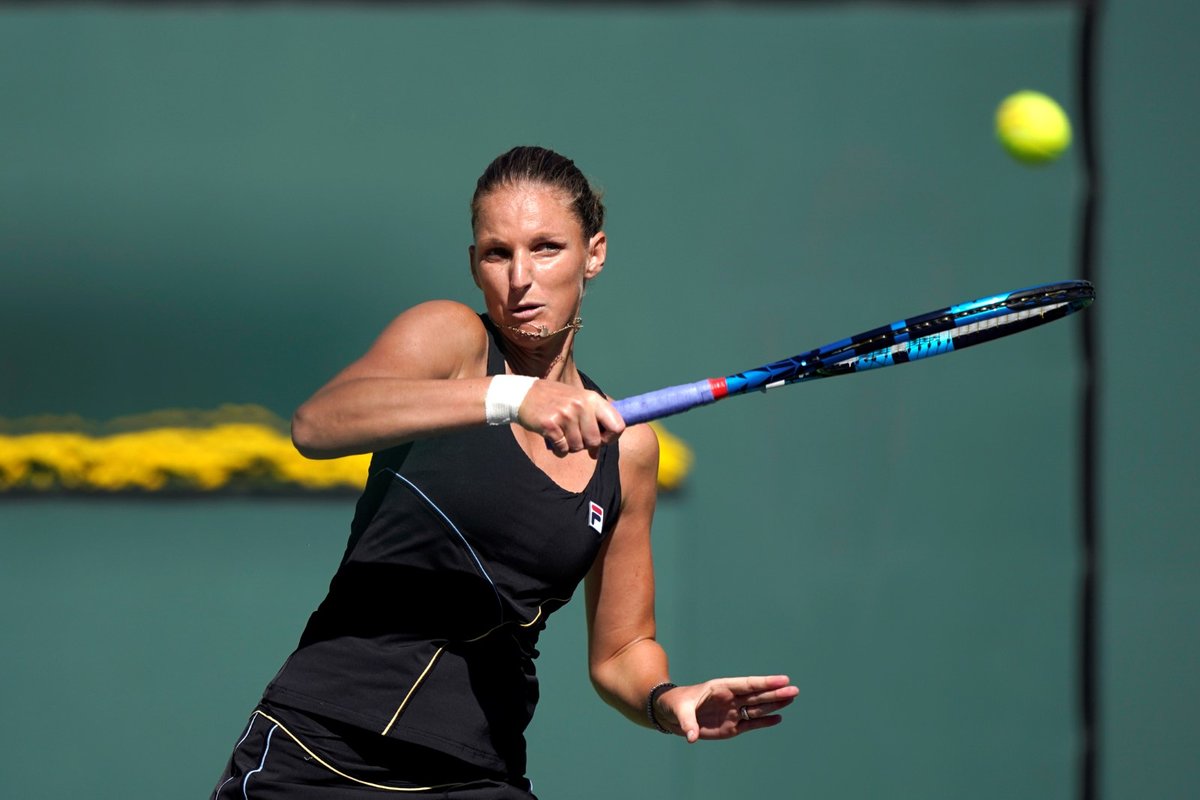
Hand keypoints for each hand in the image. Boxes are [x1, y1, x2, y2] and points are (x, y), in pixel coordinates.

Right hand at [518, 380, 625, 457]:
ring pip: (578, 447)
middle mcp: (581, 405)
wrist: (524, 394)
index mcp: (592, 398)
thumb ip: (594, 422)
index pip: (618, 425)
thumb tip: (598, 452)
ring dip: (570, 446)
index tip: (601, 439)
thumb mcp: (579, 401)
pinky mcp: (550, 425)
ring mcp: (565, 414)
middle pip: (595, 441)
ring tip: (562, 433)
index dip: (611, 438)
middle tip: (575, 436)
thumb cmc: (555, 400)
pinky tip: (553, 438)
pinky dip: (559, 449)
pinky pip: (562, 449)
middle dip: (586, 445)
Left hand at [657, 675, 798, 742]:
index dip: (765, 682)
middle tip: (794, 690)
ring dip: (774, 704)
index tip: (783, 679)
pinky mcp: (731, 726)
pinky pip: (750, 723)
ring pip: (757, 708)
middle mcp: (730, 698)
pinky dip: (764, 722)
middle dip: (775, 693)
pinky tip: (778, 717)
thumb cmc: (676, 705)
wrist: (671, 714)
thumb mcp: (679, 711)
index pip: (747, 684)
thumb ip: (687, 723)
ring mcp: (732, 712)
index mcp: (720, 688)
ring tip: (791, 699)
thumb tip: (691, 737)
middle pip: (757, 696)